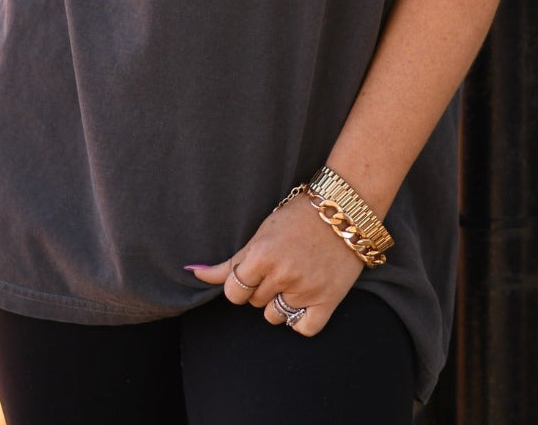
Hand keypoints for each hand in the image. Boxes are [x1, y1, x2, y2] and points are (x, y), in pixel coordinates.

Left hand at [188, 192, 364, 336]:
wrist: (345, 208)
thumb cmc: (299, 216)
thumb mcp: (261, 233)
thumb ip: (230, 261)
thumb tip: (192, 272)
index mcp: (262, 255)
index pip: (233, 292)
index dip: (241, 284)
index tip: (252, 273)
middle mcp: (282, 275)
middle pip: (254, 303)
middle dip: (262, 288)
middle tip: (280, 265)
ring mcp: (305, 289)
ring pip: (275, 317)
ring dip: (280, 302)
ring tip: (295, 276)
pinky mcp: (328, 300)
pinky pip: (304, 329)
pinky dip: (301, 319)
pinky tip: (305, 298)